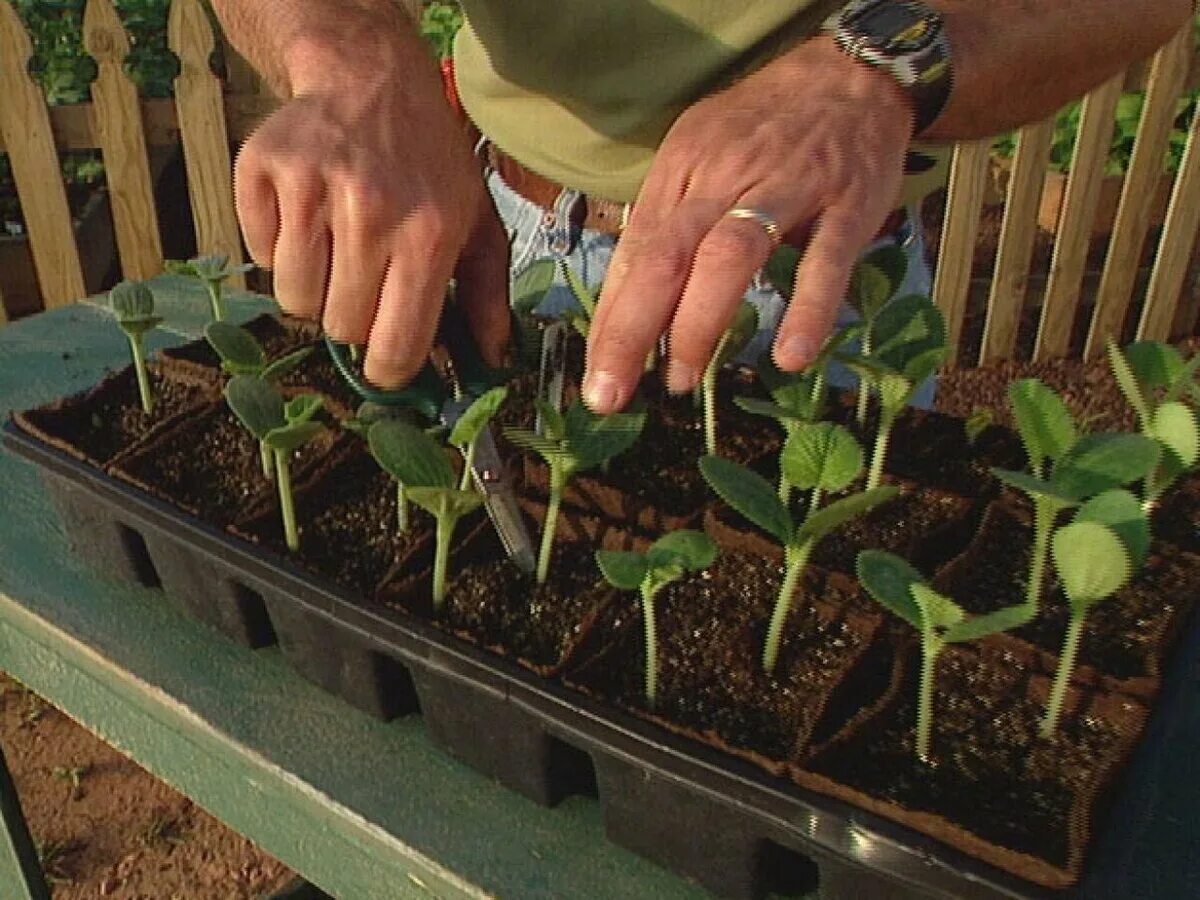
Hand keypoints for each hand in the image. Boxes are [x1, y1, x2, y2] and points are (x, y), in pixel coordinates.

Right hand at [233, 30, 509, 387]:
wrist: (373, 79)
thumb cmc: (429, 162)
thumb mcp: (477, 221)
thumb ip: (488, 295)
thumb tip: (489, 360)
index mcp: (429, 235)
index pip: (395, 346)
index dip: (390, 369)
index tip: (387, 362)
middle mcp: (371, 213)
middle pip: (341, 327)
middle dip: (353, 318)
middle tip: (367, 280)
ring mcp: (312, 189)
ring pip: (294, 300)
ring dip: (314, 289)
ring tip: (337, 249)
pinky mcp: (264, 170)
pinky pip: (258, 255)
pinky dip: (277, 249)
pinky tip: (306, 216)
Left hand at [582, 36, 914, 412]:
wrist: (850, 73)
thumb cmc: (764, 128)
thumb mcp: (700, 156)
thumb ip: (669, 221)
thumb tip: (627, 296)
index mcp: (683, 168)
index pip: (635, 251)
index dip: (611, 316)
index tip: (594, 371)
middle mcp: (724, 176)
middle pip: (666, 256)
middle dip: (631, 331)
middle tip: (609, 393)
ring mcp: (787, 188)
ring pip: (730, 256)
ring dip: (699, 324)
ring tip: (680, 380)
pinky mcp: (847, 203)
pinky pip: (825, 259)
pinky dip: (807, 308)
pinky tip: (790, 355)